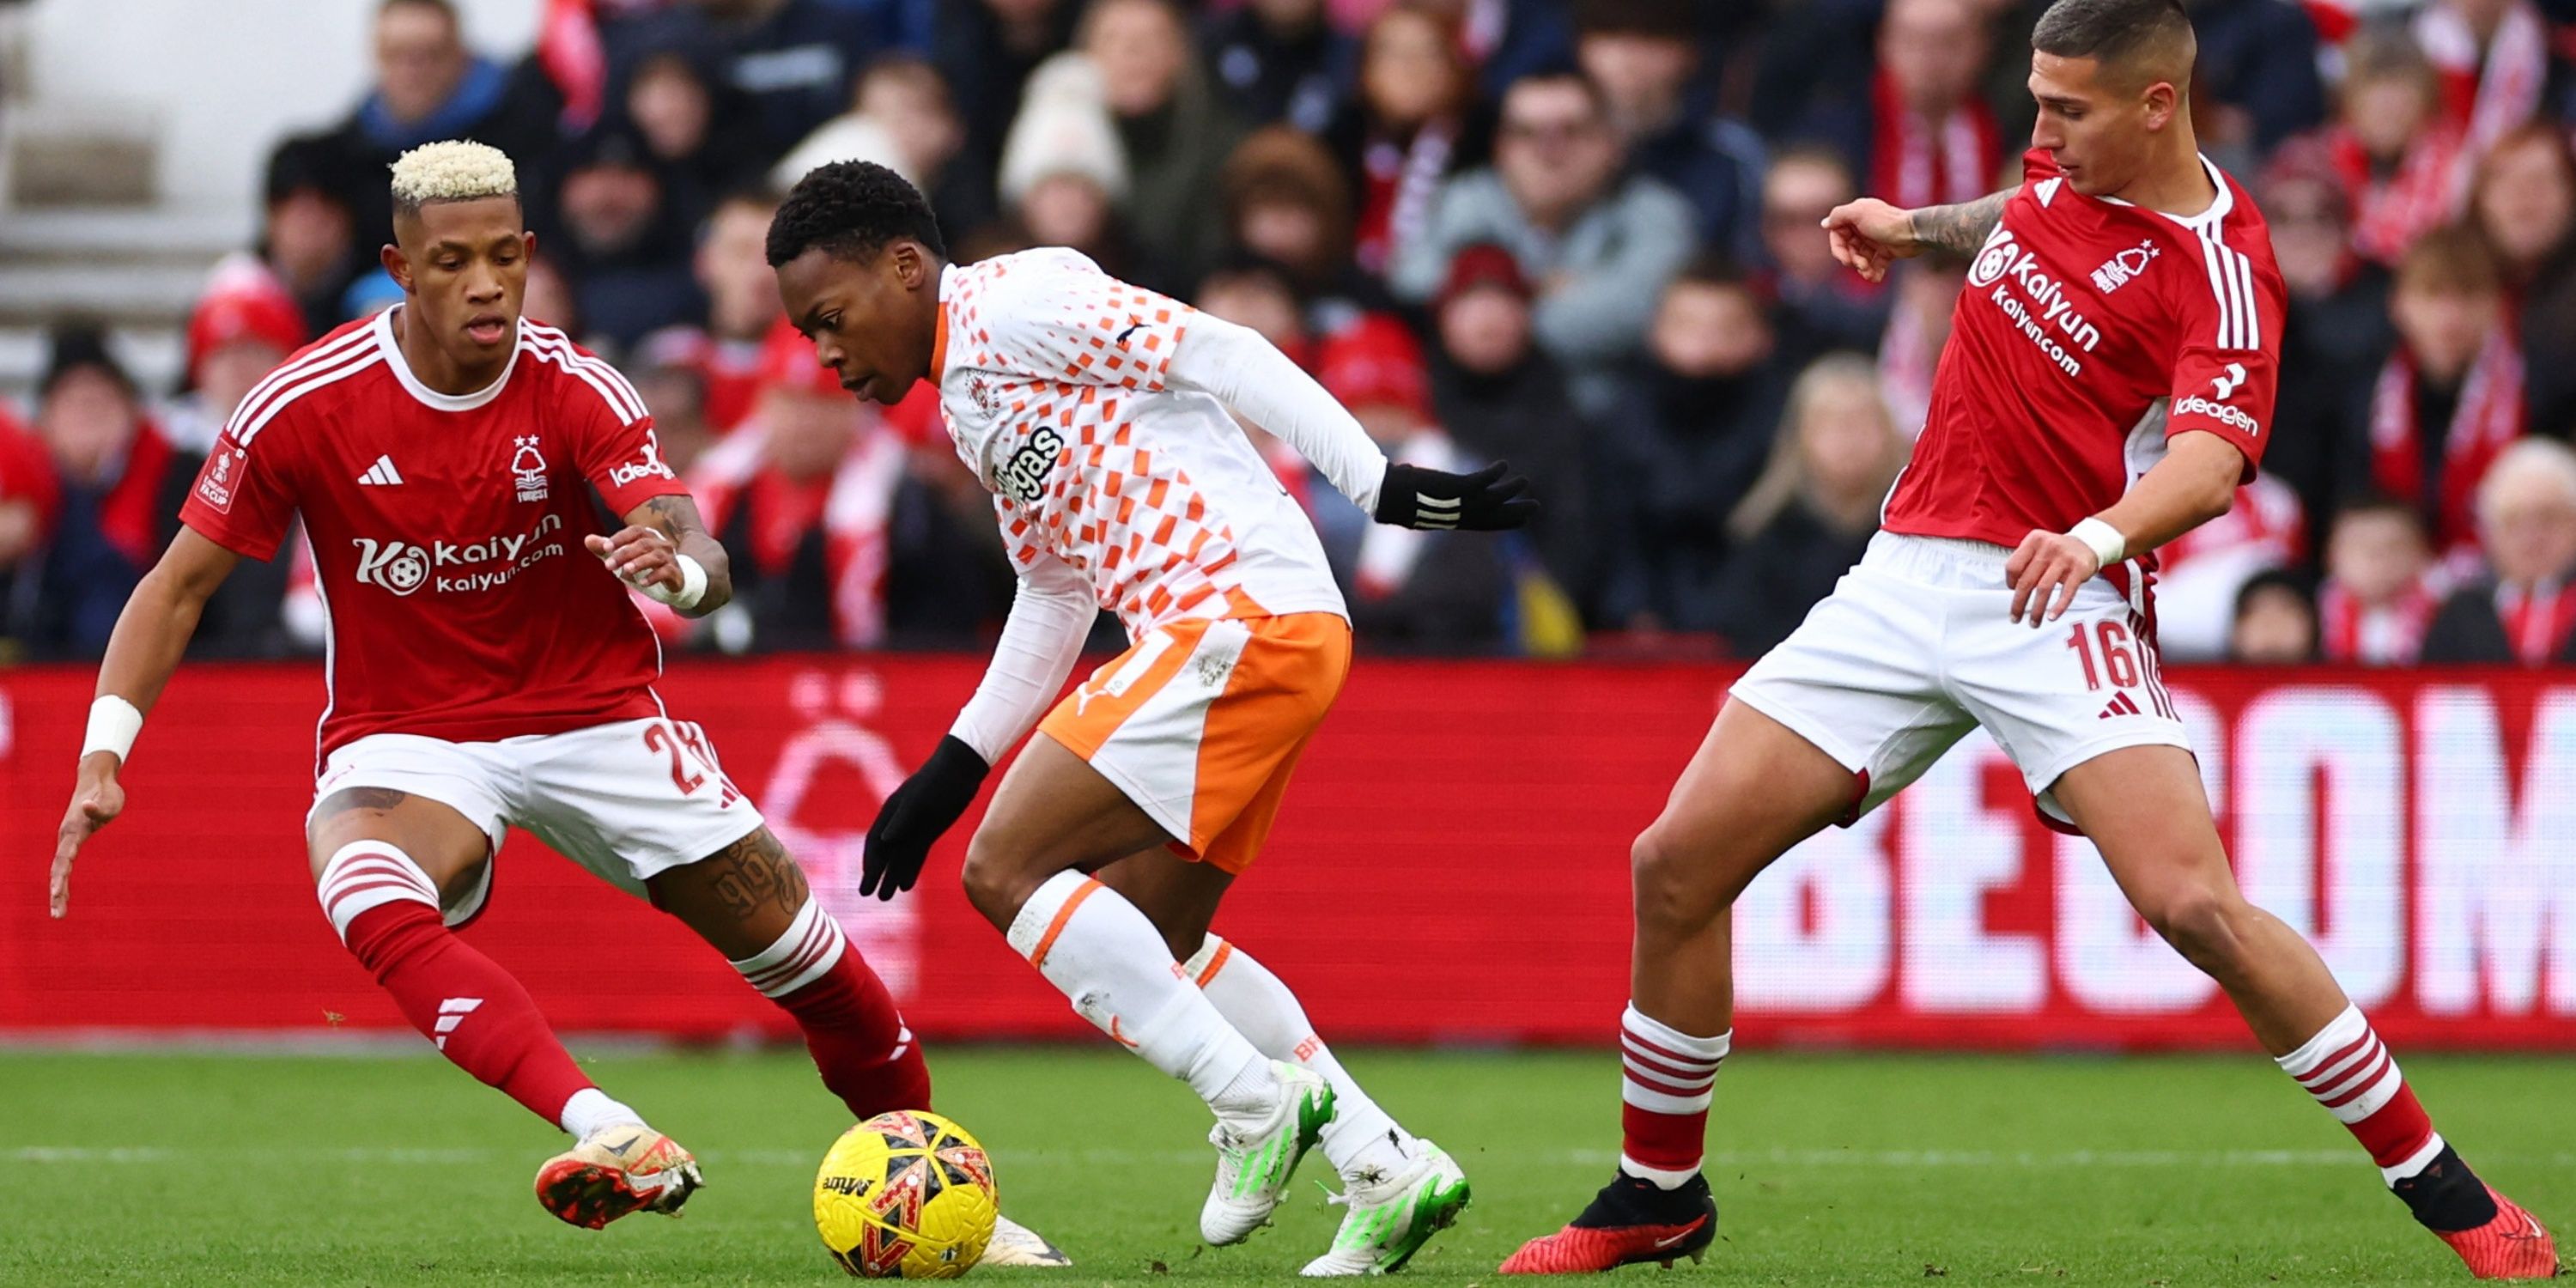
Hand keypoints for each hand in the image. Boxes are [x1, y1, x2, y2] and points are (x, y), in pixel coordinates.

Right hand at [52, 756, 125, 917]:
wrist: (96, 781)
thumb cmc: (106, 792)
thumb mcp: (109, 800)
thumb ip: (100, 806)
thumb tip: (88, 807)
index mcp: (74, 830)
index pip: (65, 858)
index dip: (61, 877)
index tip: (58, 894)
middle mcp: (66, 837)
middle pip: (58, 870)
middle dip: (57, 893)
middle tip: (58, 915)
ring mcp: (67, 839)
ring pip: (58, 869)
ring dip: (58, 891)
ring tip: (58, 913)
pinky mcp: (72, 840)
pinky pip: (64, 865)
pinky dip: (62, 881)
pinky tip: (63, 896)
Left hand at [586, 526, 680, 595]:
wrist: (671, 580)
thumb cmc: (643, 565)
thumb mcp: (623, 557)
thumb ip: (605, 548)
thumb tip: (587, 539)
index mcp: (648, 536)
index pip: (634, 531)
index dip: (620, 538)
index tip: (605, 548)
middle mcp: (660, 544)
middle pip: (643, 544)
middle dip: (624, 554)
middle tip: (608, 566)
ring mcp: (670, 558)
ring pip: (655, 557)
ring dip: (639, 563)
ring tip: (625, 571)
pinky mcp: (675, 572)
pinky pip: (666, 572)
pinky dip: (653, 577)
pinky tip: (641, 583)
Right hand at [861, 736, 990, 900]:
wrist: (961, 769)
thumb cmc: (938, 781)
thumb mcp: (920, 800)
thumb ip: (902, 820)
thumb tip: (884, 840)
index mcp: (891, 812)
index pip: (875, 842)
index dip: (870, 862)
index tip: (867, 880)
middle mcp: (899, 822)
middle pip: (884, 853)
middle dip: (875, 874)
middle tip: (867, 894)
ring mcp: (914, 827)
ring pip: (900, 857)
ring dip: (891, 876)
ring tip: (884, 897)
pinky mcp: (929, 831)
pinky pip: (916, 854)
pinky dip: (910, 870)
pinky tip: (905, 885)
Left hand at [1374, 461, 1539, 530]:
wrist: (1387, 497)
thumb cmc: (1395, 501)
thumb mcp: (1414, 506)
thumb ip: (1424, 501)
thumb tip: (1415, 486)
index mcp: (1453, 521)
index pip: (1484, 523)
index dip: (1504, 521)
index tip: (1521, 520)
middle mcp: (1459, 515)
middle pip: (1495, 517)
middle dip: (1516, 513)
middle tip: (1535, 507)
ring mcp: (1458, 502)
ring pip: (1494, 500)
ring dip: (1511, 491)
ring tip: (1525, 481)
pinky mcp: (1456, 488)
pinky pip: (1483, 481)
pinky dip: (1495, 474)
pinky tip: (1503, 465)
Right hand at [1821, 198, 1919, 283]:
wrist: (1914, 233)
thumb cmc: (1887, 222)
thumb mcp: (1858, 213)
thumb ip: (1838, 215)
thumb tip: (1825, 223)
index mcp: (1856, 215)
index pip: (1837, 233)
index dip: (1838, 248)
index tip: (1845, 259)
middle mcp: (1864, 226)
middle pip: (1848, 247)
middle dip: (1852, 259)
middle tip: (1860, 265)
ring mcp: (1875, 239)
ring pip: (1860, 257)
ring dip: (1862, 267)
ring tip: (1869, 273)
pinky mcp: (1886, 250)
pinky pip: (1874, 264)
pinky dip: (1873, 272)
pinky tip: (1875, 278)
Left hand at [2005, 529, 2101, 626]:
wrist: (2088, 544)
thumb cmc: (2057, 551)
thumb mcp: (2038, 547)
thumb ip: (2024, 562)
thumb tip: (2012, 587)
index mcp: (2033, 541)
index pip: (2013, 566)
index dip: (2010, 582)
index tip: (2012, 591)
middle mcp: (2048, 547)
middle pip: (2027, 580)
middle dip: (2018, 603)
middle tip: (2015, 618)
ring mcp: (2064, 558)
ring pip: (2044, 589)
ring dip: (2037, 610)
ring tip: (2033, 623)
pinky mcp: (2079, 569)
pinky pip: (2066, 592)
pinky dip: (2058, 607)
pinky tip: (2052, 617)